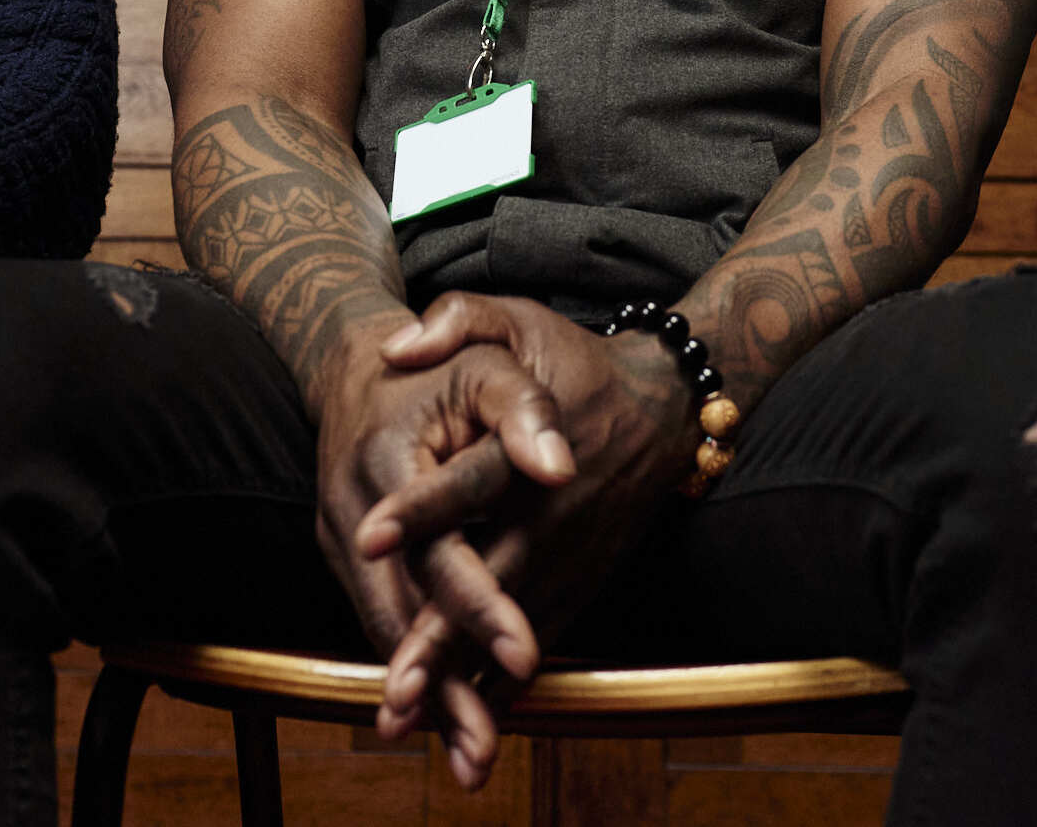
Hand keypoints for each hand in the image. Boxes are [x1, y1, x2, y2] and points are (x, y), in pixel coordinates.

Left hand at [356, 295, 694, 774]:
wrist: (667, 404)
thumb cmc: (575, 359)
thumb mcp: (518, 318)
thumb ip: (457, 319)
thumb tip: (396, 347)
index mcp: (525, 448)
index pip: (468, 480)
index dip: (420, 507)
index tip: (369, 533)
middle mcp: (550, 511)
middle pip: (488, 578)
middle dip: (440, 634)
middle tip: (393, 683)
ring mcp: (570, 553)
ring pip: (513, 622)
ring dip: (465, 674)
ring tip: (411, 718)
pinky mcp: (582, 578)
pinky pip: (538, 633)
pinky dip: (500, 679)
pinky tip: (462, 719)